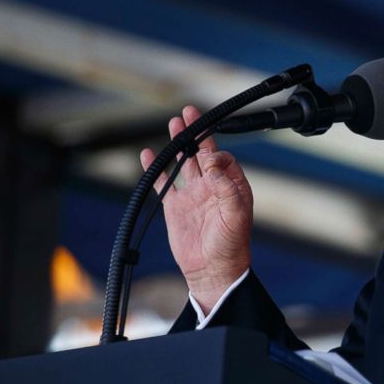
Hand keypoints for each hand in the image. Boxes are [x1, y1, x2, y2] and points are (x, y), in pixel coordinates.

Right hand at [139, 106, 253, 311]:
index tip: (207, 153)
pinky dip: (156, 169)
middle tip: (188, 112)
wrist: (212, 271)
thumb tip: (213, 163)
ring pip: (184, 163)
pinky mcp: (176, 207)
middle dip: (196, 133)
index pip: (223, 158)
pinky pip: (164, 183)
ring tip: (174, 124)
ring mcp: (193, 196)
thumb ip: (226, 187)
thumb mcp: (235, 214)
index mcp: (231, 187)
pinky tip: (148, 154)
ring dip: (179, 144)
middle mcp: (213, 187)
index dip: (214, 149)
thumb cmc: (231, 246)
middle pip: (203, 153)